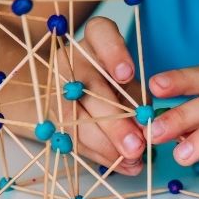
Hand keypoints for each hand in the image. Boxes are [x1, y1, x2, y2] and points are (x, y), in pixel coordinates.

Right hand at [55, 17, 146, 174]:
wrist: (49, 89)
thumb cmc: (104, 82)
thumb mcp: (122, 81)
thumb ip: (137, 99)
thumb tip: (149, 128)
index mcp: (94, 43)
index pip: (100, 33)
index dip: (114, 52)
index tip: (127, 75)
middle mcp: (72, 62)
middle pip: (91, 89)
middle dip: (115, 121)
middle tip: (137, 145)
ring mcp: (56, 90)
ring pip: (80, 120)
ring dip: (109, 145)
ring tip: (134, 160)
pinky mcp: (49, 117)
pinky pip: (74, 139)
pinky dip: (101, 155)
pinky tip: (124, 165)